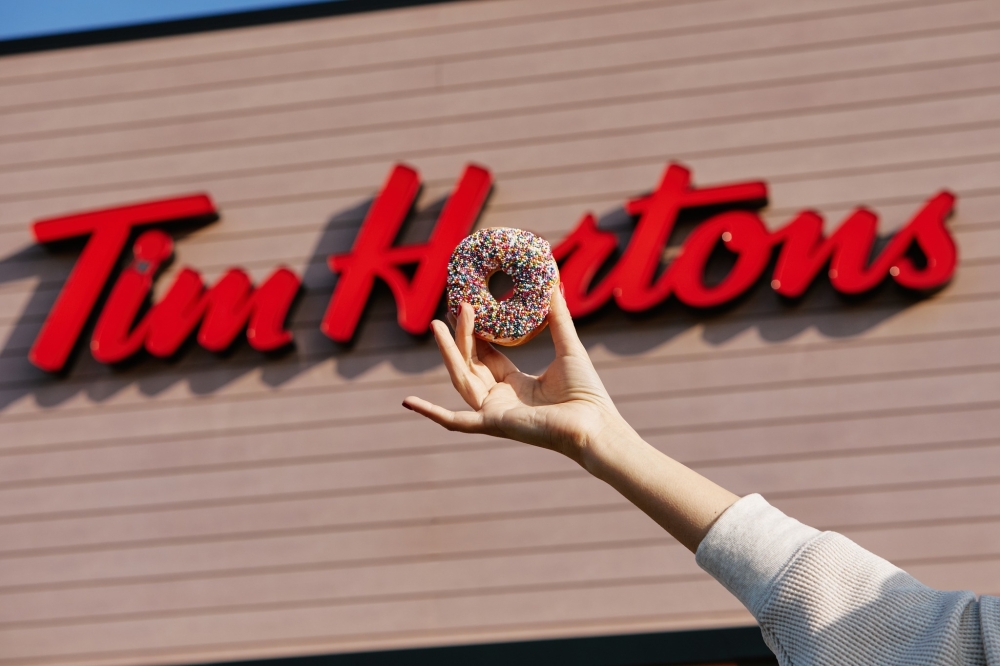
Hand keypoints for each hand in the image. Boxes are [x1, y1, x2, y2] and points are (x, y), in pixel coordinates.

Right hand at [402, 287, 633, 465]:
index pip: (487, 356)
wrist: (594, 424)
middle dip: (459, 338)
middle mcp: (501, 399)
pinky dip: (431, 413)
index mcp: (516, 385)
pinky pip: (455, 421)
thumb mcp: (568, 348)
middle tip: (451, 309)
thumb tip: (554, 284)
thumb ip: (558, 319)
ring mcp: (494, 412)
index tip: (467, 308)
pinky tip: (408, 402)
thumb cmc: (586, 394)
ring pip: (461, 379)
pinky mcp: (493, 423)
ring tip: (438, 325)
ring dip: (449, 353)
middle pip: (470, 364)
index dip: (475, 334)